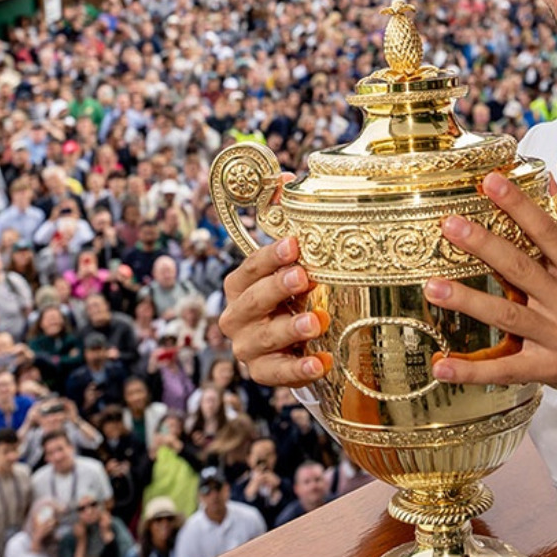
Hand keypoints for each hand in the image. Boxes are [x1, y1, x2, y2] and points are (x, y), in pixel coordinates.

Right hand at [220, 227, 329, 388]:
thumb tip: (288, 182)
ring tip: (316, 321)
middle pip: (253, 301)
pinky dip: (299, 369)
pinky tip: (320, 362)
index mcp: (239, 287)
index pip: (250, 268)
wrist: (288, 347)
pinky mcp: (262, 372)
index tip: (294, 245)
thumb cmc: (290, 302)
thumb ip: (292, 246)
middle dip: (278, 288)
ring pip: (264, 338)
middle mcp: (236, 317)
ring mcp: (247, 347)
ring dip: (290, 328)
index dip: (270, 256)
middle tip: (303, 277)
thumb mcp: (291, 275)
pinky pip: (277, 374)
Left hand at [421, 172, 556, 411]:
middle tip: (451, 226)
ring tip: (433, 287)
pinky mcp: (543, 368)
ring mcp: (555, 336)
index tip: (491, 182)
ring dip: (468, 301)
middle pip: (520, 269)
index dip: (519, 206)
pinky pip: (503, 370)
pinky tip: (442, 366)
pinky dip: (471, 370)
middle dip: (484, 245)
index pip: (547, 232)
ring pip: (507, 315)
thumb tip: (551, 183)